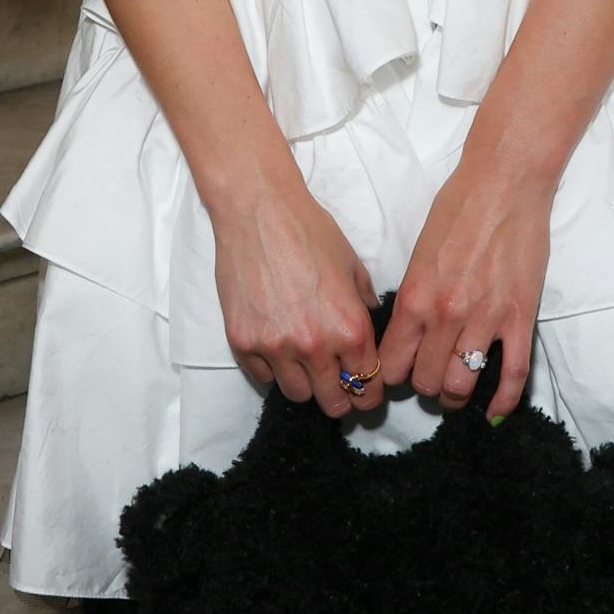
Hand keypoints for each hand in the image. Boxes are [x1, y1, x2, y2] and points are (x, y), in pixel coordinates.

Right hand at [211, 164, 382, 415]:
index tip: (366, 394)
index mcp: (350, 328)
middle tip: (337, 389)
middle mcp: (314, 345)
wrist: (258, 212)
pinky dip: (272, 369)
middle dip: (340, 398)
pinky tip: (276, 347)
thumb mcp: (353, 267)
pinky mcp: (243, 342)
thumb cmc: (308, 231)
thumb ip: (363, 305)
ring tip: (305, 365)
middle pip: (333, 402)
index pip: (368, 385)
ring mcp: (275, 347)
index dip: (370, 394)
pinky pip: (263, 376)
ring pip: (297, 394)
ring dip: (305, 384)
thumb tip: (369, 325)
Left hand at [382, 157, 552, 419]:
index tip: (397, 374)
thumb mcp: (418, 254)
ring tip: (456, 390)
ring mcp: (485, 319)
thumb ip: (412, 297)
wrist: (505, 183)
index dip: (389, 378)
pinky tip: (495, 413)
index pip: (391, 364)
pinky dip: (503, 401)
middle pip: (425, 381)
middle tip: (428, 378)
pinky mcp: (519, 317)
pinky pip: (513, 374)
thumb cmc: (458, 209)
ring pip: (463, 383)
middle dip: (424, 386)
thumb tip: (406, 333)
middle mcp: (446, 315)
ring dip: (456, 394)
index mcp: (414, 297)